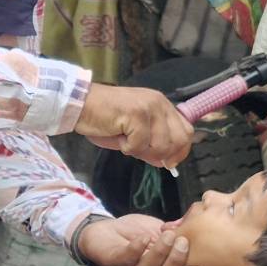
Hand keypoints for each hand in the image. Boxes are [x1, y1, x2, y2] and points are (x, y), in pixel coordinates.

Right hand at [75, 84, 194, 167]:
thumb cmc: (104, 118)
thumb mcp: (134, 132)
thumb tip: (167, 162)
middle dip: (163, 154)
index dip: (181, 151)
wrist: (80, 104)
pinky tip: (117, 136)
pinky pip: (140, 144)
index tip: (169, 163)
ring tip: (125, 140)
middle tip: (142, 153)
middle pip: (180, 139)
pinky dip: (127, 148)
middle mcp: (159, 103)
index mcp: (162, 105)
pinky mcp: (136, 114)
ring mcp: (149, 107)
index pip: (186, 131)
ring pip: (161, 145)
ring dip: (141, 151)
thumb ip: (152, 145)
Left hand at [78, 215, 203, 265]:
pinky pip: (126, 259)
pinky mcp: (113, 261)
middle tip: (182, 242)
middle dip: (175, 261)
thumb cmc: (136, 234)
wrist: (105, 230)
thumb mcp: (159, 231)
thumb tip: (191, 224)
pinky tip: (144, 238)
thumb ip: (175, 231)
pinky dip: (136, 249)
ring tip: (168, 235)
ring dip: (159, 253)